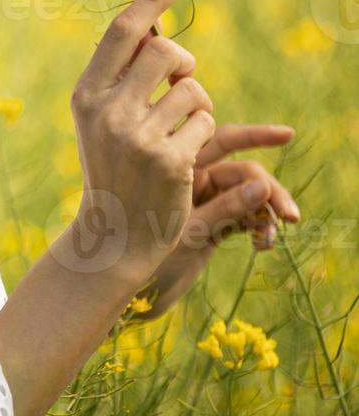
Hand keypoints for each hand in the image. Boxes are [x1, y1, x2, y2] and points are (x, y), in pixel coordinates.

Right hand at [69, 0, 214, 277]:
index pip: (122, 32)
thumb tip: (152, 24)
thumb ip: (121, 77)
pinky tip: (184, 157)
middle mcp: (106, 110)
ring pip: (193, 88)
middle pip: (166, 51)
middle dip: (184, 64)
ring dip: (197, 105)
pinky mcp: (168, 159)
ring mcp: (136, 135)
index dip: (150, 0)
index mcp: (86, 95)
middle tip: (182, 84)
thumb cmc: (112, 170)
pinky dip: (203, 134)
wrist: (112, 233)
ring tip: (181, 130)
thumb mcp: (101, 121)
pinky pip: (206, 121)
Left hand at [126, 122, 300, 322]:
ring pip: (250, 196)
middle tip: (291, 215)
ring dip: (267, 214)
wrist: (124, 280)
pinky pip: (247, 216)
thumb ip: (223, 210)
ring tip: (270, 238)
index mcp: (176, 164)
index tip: (288, 135)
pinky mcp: (213, 222)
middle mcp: (191, 178)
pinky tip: (262, 244)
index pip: (221, 140)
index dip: (256, 135)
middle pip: (244, 172)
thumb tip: (264, 186)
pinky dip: (259, 227)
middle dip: (270, 190)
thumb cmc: (142, 253)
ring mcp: (203, 199)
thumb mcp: (186, 231)